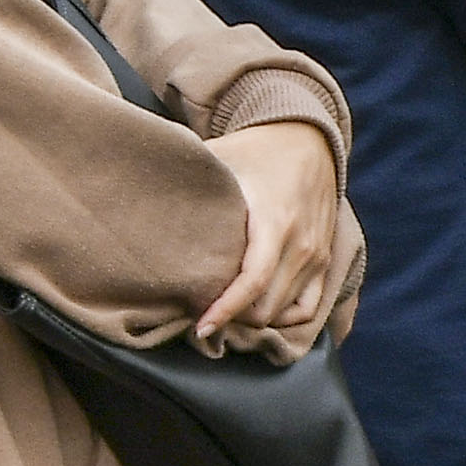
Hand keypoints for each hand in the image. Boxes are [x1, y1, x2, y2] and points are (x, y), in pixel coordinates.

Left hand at [197, 120, 339, 351]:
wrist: (308, 138)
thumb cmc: (256, 150)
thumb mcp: (222, 156)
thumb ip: (187, 175)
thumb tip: (140, 188)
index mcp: (275, 220)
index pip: (252, 282)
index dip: (225, 311)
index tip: (200, 327)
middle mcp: (301, 244)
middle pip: (265, 308)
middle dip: (233, 319)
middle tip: (200, 314)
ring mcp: (317, 255)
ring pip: (283, 312)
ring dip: (253, 319)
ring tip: (223, 313)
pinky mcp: (325, 261)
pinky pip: (307, 308)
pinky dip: (283, 318)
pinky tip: (256, 311)